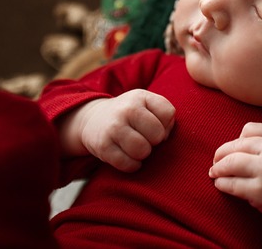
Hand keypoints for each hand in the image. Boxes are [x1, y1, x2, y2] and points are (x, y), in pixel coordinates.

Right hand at [59, 89, 174, 171]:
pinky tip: (128, 157)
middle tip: (145, 138)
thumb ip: (164, 116)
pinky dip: (132, 165)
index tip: (155, 125)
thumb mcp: (146, 105)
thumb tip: (165, 137)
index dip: (166, 125)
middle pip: (157, 134)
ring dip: (143, 154)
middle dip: (154, 141)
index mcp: (141, 96)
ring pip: (143, 150)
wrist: (93, 119)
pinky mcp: (103, 146)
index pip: (168, 113)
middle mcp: (127, 109)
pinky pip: (128, 164)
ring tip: (136, 147)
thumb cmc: (129, 115)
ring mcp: (113, 127)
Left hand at [209, 123, 261, 238]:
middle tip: (215, 162)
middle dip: (221, 154)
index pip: (248, 129)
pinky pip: (231, 184)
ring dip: (218, 168)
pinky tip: (220, 184)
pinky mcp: (259, 191)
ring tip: (214, 172)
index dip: (237, 139)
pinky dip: (221, 183)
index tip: (232, 150)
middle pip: (236, 146)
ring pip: (230, 163)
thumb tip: (236, 140)